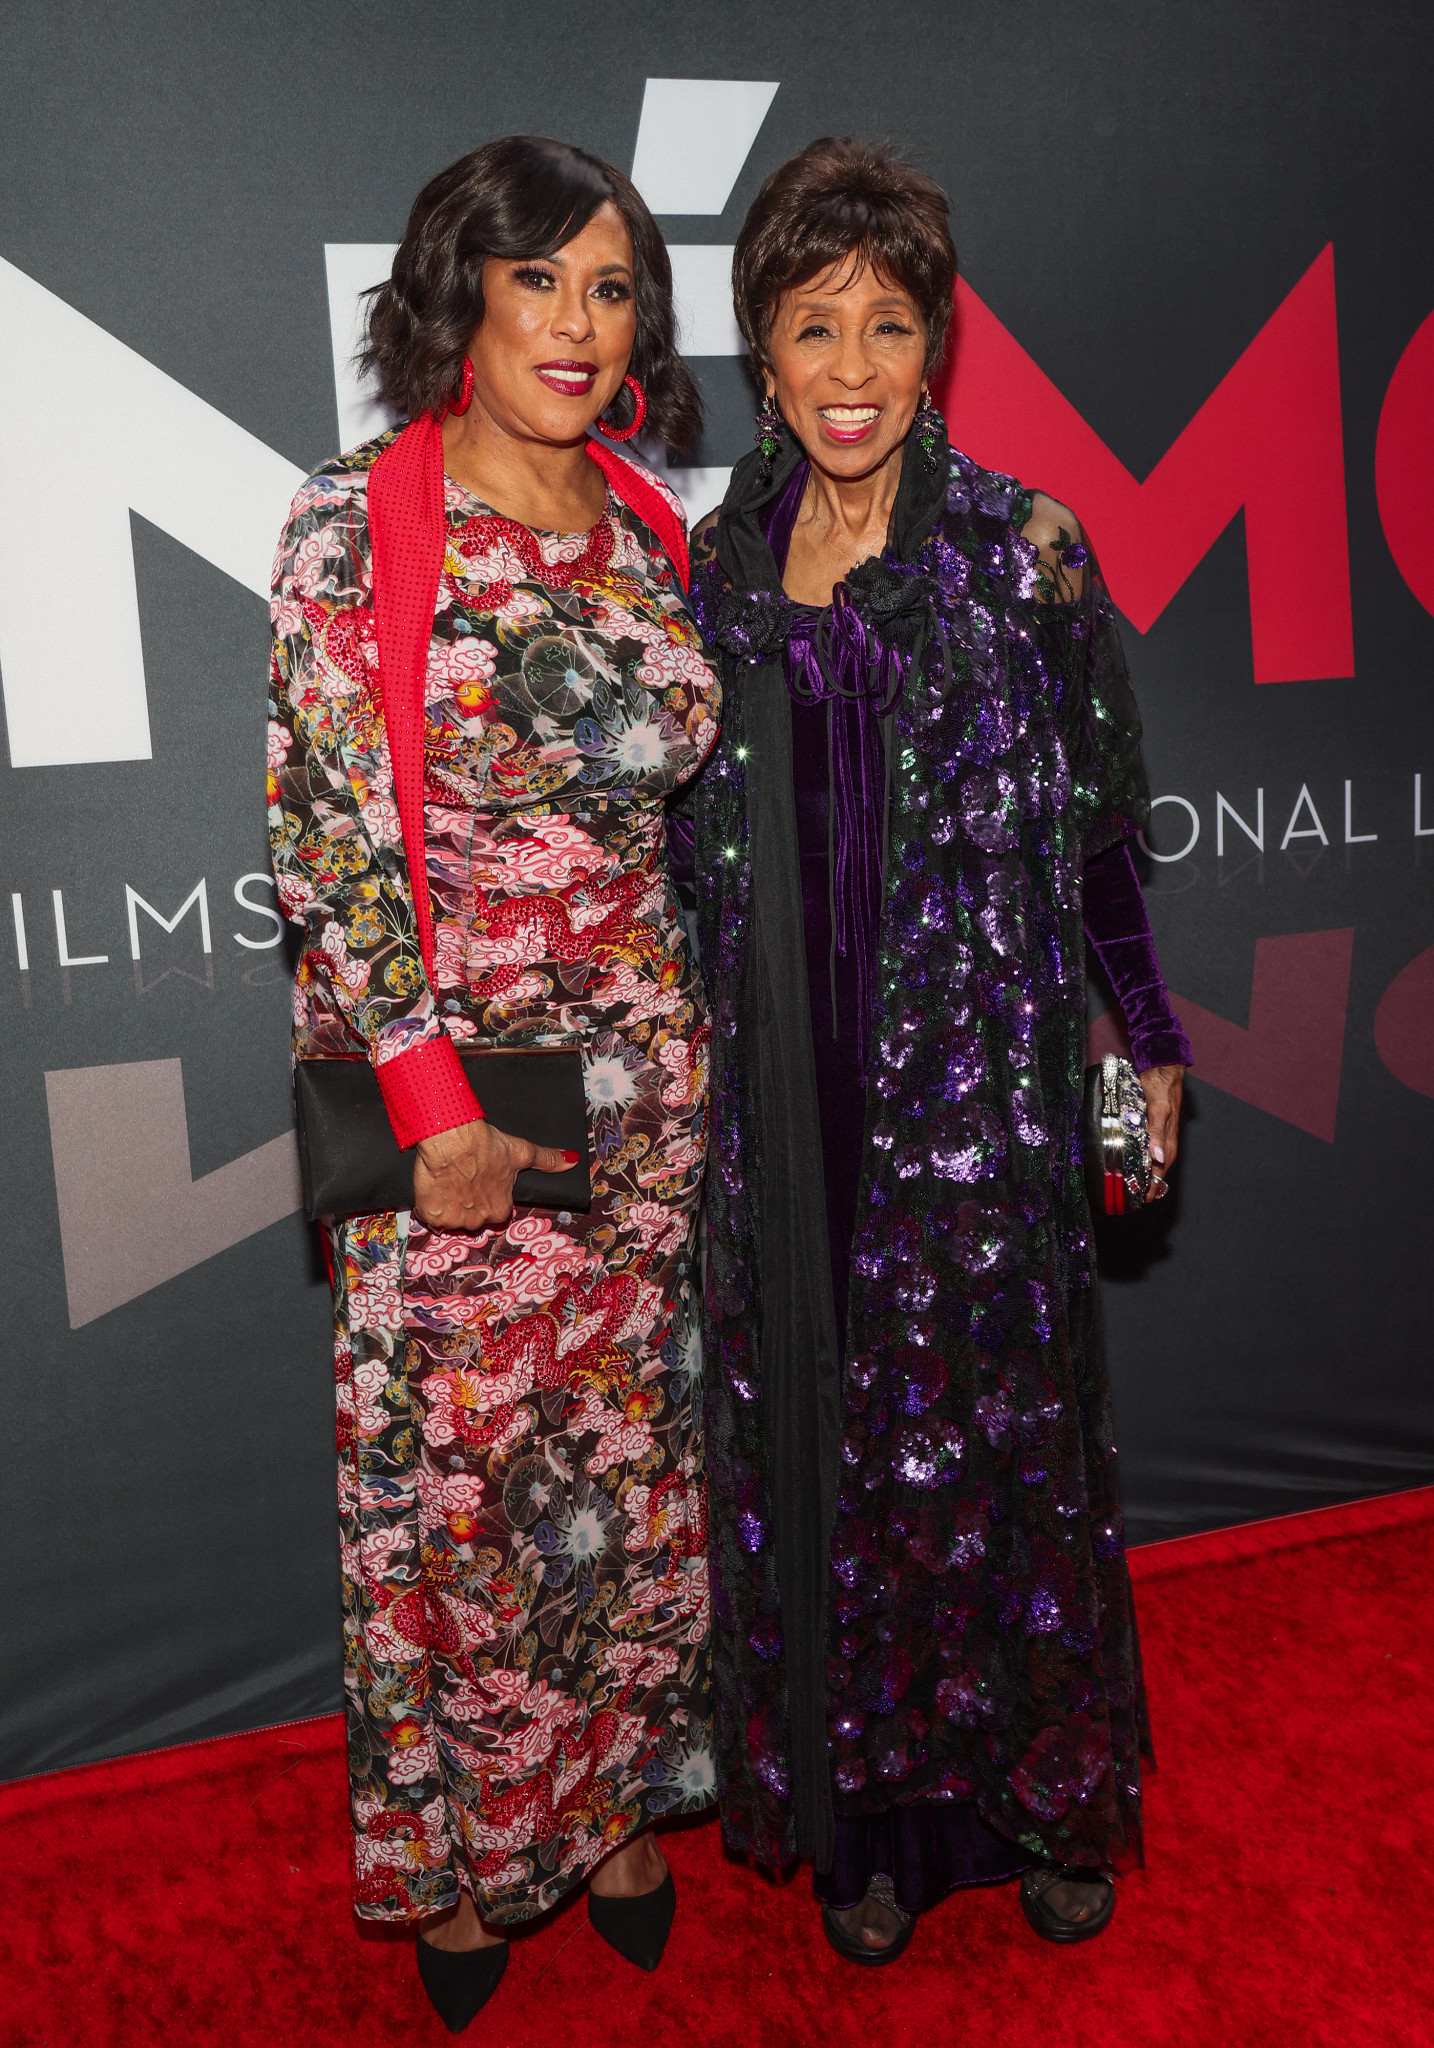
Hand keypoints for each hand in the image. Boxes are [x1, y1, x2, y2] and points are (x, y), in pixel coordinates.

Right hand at [412, 1119, 577, 1231]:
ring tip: (449, 1180)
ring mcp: (455, 1221)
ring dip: (448, 1204)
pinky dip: (429, 1205)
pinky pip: (430, 1217)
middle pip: (471, 1216)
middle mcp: (480, 1221)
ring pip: (451, 1218)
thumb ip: (547, 1160)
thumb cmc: (486, 1145)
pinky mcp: (433, 1216)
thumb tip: (572, 1160)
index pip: (494, 1209)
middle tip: (463, 1178)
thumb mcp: (521, 1152)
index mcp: (501, 1210)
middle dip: (466, 1201)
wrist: (453, 1140)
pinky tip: (434, 1187)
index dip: (484, 1194)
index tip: (479, 1180)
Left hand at [1137, 1064, 1184, 1201]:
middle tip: (1129, 1200)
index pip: (1159, 1174)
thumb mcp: (1157, 1110)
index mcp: (1167, 1143)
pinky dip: (1142, 1163)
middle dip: (1145, 1187)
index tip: (1138, 1201)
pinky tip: (1133, 1164)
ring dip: (1143, 1176)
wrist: (1163, 1070)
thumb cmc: (1161, 1088)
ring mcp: (1161, 1138)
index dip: (1149, 1189)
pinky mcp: (1156, 1131)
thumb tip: (1158, 1158)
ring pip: (1154, 1165)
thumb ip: (1156, 1133)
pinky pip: (1150, 1153)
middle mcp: (1166, 1144)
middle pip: (1156, 1173)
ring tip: (1130, 1188)